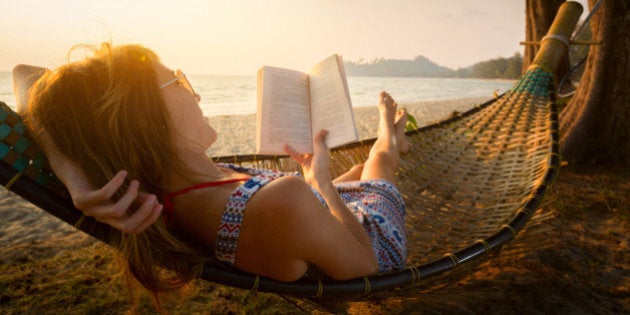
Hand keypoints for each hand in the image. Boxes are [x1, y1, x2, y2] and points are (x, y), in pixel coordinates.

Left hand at [47, 147, 161, 233]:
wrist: (69, 167)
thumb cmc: (97, 177)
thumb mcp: (119, 189)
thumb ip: (135, 197)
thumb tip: (152, 200)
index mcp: (110, 218)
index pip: (133, 229)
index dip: (148, 220)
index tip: (160, 205)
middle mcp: (100, 218)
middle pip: (127, 226)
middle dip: (144, 213)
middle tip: (154, 197)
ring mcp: (89, 210)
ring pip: (117, 212)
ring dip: (131, 197)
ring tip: (135, 182)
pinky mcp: (80, 200)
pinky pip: (104, 195)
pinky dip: (117, 184)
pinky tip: (123, 173)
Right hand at [284, 129, 330, 186]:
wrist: (317, 180)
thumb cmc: (321, 165)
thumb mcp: (321, 151)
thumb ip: (320, 141)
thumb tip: (324, 129)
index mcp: (323, 149)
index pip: (320, 138)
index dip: (317, 131)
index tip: (312, 122)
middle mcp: (317, 152)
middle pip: (310, 142)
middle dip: (306, 136)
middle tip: (300, 126)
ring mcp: (310, 157)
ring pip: (303, 148)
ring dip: (298, 143)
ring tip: (291, 134)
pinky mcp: (304, 162)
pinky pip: (297, 155)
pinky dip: (291, 151)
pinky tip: (285, 146)